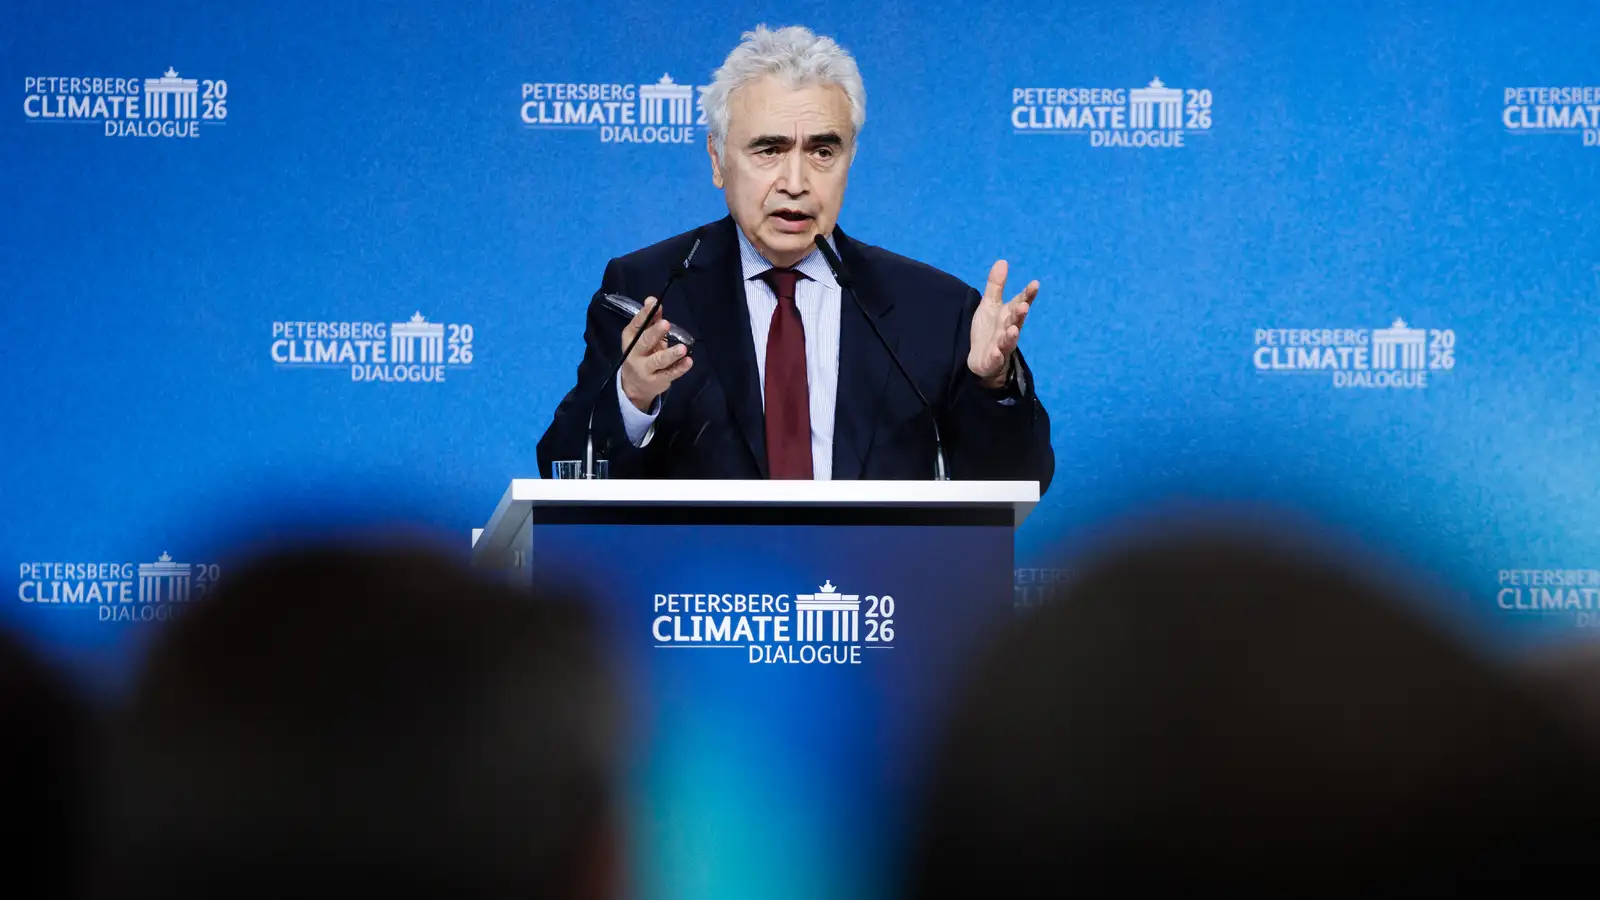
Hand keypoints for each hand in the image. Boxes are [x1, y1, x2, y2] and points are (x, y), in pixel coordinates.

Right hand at [619, 297, 692, 411]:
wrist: (633, 386)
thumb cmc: (641, 354)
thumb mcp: (643, 337)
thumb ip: (650, 320)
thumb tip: (653, 299)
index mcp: (630, 339)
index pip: (636, 325)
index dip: (644, 314)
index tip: (654, 303)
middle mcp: (635, 354)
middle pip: (645, 342)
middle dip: (655, 333)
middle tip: (666, 323)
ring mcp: (646, 369)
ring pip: (658, 360)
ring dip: (670, 354)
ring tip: (682, 348)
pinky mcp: (658, 380)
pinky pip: (670, 373)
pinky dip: (680, 368)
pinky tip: (688, 361)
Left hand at [967, 260, 1037, 388]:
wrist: (983, 359)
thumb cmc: (989, 329)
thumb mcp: (990, 304)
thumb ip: (996, 285)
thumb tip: (1002, 260)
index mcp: (1009, 315)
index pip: (1020, 302)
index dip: (1028, 294)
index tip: (1035, 284)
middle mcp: (1008, 329)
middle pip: (1016, 321)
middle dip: (1020, 314)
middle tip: (1023, 306)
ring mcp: (1002, 345)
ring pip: (1008, 340)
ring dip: (1011, 335)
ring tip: (1013, 330)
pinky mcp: (993, 360)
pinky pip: (996, 358)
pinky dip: (996, 356)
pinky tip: (996, 352)